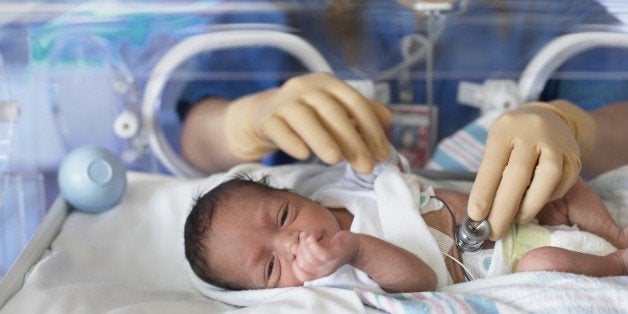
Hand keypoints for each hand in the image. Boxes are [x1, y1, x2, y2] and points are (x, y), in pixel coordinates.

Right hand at [224, 72, 391, 173]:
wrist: (266, 115)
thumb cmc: (310, 115)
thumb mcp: (336, 108)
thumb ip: (362, 113)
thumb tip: (389, 122)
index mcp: (329, 83)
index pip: (355, 103)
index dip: (371, 129)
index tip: (382, 155)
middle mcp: (306, 86)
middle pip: (332, 112)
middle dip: (352, 141)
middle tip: (366, 167)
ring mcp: (284, 101)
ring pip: (305, 118)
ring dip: (322, 139)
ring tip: (335, 161)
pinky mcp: (267, 118)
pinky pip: (279, 129)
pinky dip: (291, 141)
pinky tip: (303, 155)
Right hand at [291, 231, 359, 281]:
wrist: (354, 244)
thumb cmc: (332, 245)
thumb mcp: (315, 248)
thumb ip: (302, 249)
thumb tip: (293, 250)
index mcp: (318, 272)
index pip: (300, 274)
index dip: (296, 261)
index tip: (301, 249)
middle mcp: (323, 271)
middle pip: (302, 264)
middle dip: (300, 248)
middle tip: (306, 238)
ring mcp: (329, 264)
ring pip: (309, 258)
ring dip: (305, 243)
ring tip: (310, 235)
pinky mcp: (335, 255)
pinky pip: (320, 253)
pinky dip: (313, 243)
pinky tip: (314, 236)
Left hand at [468, 100, 595, 238]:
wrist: (549, 117)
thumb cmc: (513, 138)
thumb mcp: (497, 145)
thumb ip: (493, 172)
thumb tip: (484, 212)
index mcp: (505, 130)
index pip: (492, 164)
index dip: (483, 192)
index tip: (476, 216)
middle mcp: (531, 132)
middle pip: (518, 174)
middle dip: (504, 208)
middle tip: (494, 232)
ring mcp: (555, 142)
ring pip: (547, 177)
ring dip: (530, 205)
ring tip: (517, 220)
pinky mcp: (574, 154)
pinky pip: (563, 182)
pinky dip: (547, 198)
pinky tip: (535, 203)